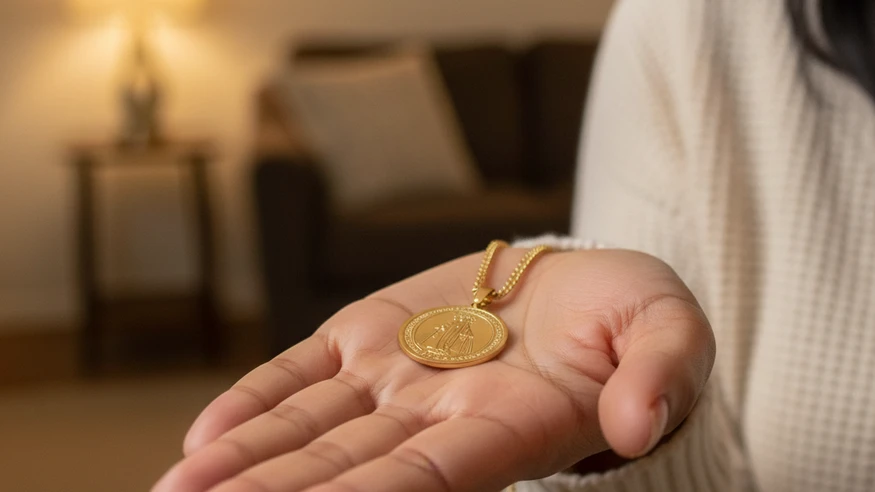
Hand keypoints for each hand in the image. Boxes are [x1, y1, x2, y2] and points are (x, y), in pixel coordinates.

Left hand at [154, 248, 714, 491]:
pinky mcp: (369, 333)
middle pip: (350, 467)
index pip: (434, 477)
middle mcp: (441, 414)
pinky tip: (201, 441)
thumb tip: (637, 422)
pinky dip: (255, 403)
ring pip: (311, 428)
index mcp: (514, 425)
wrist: (582, 283)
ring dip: (246, 466)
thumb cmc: (630, 318)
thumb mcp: (671, 329)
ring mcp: (396, 374)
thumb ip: (662, 372)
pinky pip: (303, 373)